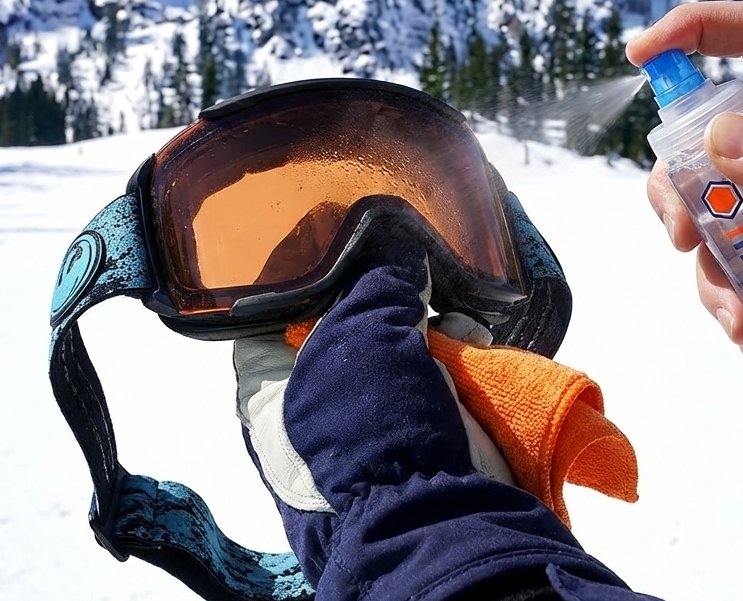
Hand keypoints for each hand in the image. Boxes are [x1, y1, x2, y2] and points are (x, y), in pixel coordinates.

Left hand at [232, 241, 615, 599]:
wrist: (431, 513)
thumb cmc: (370, 423)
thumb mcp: (363, 336)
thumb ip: (378, 284)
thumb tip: (402, 258)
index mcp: (269, 385)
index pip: (270, 309)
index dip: (303, 268)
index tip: (338, 230)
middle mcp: (311, 400)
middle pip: (343, 321)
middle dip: (384, 291)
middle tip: (409, 258)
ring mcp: (367, 418)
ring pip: (396, 344)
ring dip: (428, 321)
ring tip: (452, 309)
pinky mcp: (417, 428)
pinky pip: (433, 373)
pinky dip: (456, 352)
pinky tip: (473, 338)